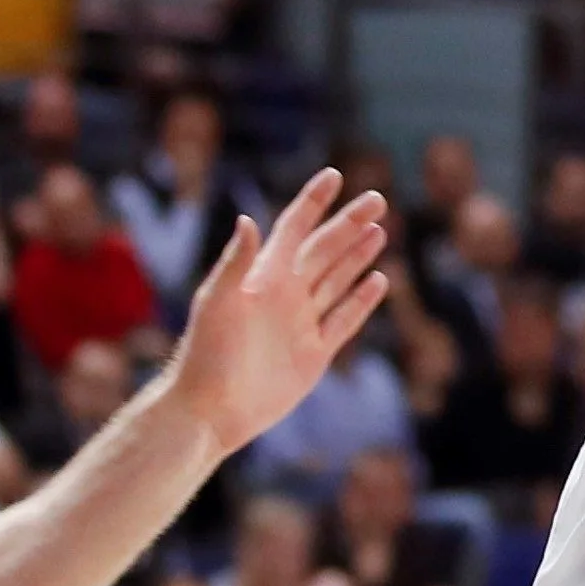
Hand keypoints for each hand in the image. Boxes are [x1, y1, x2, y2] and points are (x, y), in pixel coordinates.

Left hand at [159, 169, 392, 450]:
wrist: (210, 409)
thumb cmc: (205, 354)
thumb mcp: (217, 302)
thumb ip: (236, 262)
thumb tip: (248, 218)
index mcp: (263, 276)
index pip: (294, 228)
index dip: (313, 202)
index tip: (334, 176)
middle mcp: (284, 294)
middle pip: (324, 249)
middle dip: (349, 224)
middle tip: (377, 200)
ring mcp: (301, 323)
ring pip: (337, 280)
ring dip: (357, 256)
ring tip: (379, 231)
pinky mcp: (313, 354)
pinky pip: (343, 320)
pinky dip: (361, 301)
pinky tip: (379, 281)